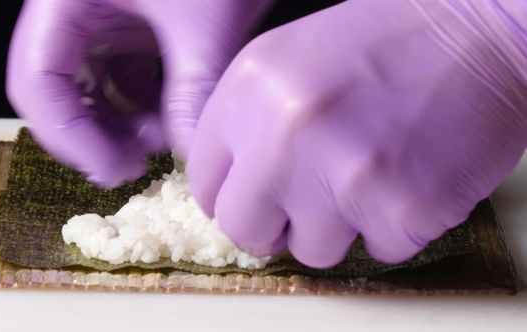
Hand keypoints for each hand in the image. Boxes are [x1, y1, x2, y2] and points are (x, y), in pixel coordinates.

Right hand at [6, 0, 271, 186]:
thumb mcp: (204, 21)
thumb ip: (192, 90)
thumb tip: (188, 157)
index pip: (37, 77)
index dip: (69, 135)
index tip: (114, 170)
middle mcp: (73, 10)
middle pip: (56, 89)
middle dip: (94, 135)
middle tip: (136, 167)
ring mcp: (101, 19)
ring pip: (90, 90)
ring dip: (120, 125)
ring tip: (163, 138)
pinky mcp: (131, 29)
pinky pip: (122, 80)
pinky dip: (142, 107)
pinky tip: (172, 118)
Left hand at [187, 0, 526, 266]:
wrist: (476, 29)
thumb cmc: (383, 44)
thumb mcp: (287, 63)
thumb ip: (246, 126)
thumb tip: (230, 192)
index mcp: (248, 89)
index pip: (205, 183)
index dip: (232, 198)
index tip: (255, 200)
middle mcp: (284, 133)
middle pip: (244, 229)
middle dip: (274, 227)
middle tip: (308, 204)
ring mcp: (343, 174)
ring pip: (312, 250)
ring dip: (339, 226)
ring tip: (370, 176)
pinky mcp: (403, 208)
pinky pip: (378, 251)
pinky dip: (394, 226)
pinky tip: (409, 177)